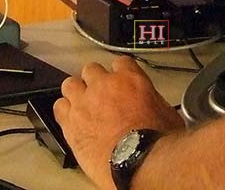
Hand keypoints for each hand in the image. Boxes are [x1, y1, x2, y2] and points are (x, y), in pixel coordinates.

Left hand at [54, 56, 183, 189]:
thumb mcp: (165, 113)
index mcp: (130, 79)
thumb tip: (149, 104)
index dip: (120, 72)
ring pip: (71, 84)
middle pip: (91, 70)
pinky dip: (65, 111)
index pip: (120, 63)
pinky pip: (59, 107)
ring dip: (77, 93)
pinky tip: (71, 118)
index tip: (119, 79)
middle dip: (95, 81)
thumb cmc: (155, 142)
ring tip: (82, 104)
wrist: (139, 161)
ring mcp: (84, 103)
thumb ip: (150, 100)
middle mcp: (104, 85)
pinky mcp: (71, 123)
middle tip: (100, 94)